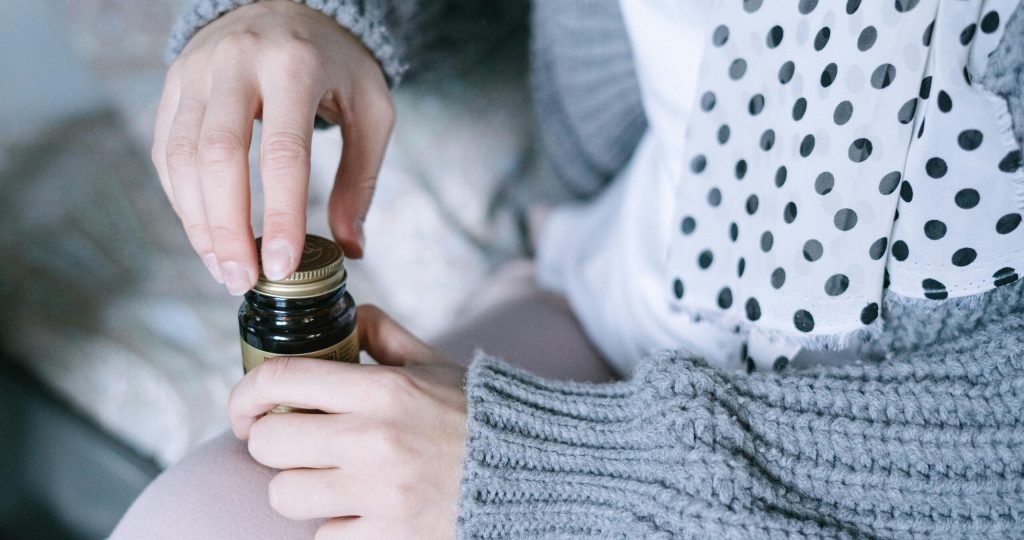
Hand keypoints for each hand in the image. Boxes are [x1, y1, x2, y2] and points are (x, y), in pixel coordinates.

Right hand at [153, 1, 394, 293]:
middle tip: (243, 279)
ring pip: (180, 157)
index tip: (280, 266)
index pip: (282, 152)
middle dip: (227, 229)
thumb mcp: (370, 111)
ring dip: (198, 223)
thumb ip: (361, 179)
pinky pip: (165, 151)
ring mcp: (196, 72)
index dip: (279, 215)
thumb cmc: (335, 64)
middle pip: (218, 156)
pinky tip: (206, 234)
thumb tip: (351, 248)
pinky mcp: (173, 85)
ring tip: (225, 269)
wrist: (288, 9)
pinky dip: (182, 201)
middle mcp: (237, 63)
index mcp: (294, 66)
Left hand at [229, 305, 466, 538]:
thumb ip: (385, 335)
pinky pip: (323, 536)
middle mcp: (375, 440)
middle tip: (292, 443)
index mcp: (384, 389)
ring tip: (325, 479)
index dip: (245, 393)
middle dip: (271, 441)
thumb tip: (347, 316)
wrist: (534, 472)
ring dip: (298, 486)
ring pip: (285, 494)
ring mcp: (380, 494)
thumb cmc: (480, 415)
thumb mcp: (435, 363)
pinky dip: (333, 525)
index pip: (281, 379)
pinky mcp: (389, 537)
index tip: (245, 408)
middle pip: (268, 442)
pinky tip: (358, 509)